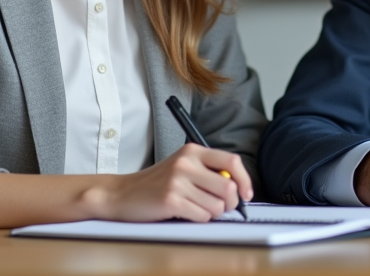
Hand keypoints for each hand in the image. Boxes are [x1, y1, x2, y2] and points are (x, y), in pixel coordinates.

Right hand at [82, 144, 252, 222]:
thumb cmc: (157, 183)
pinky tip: (183, 213)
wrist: (122, 194)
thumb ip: (209, 172)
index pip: (232, 162)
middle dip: (229, 204)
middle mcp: (186, 162)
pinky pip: (202, 216)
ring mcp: (178, 181)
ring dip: (211, 213)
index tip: (246, 194)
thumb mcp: (183, 167)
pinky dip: (198, 219)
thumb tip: (239, 189)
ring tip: (195, 208)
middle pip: (228, 187)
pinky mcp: (171, 200)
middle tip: (219, 207)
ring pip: (217, 206)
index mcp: (192, 151)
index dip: (245, 180)